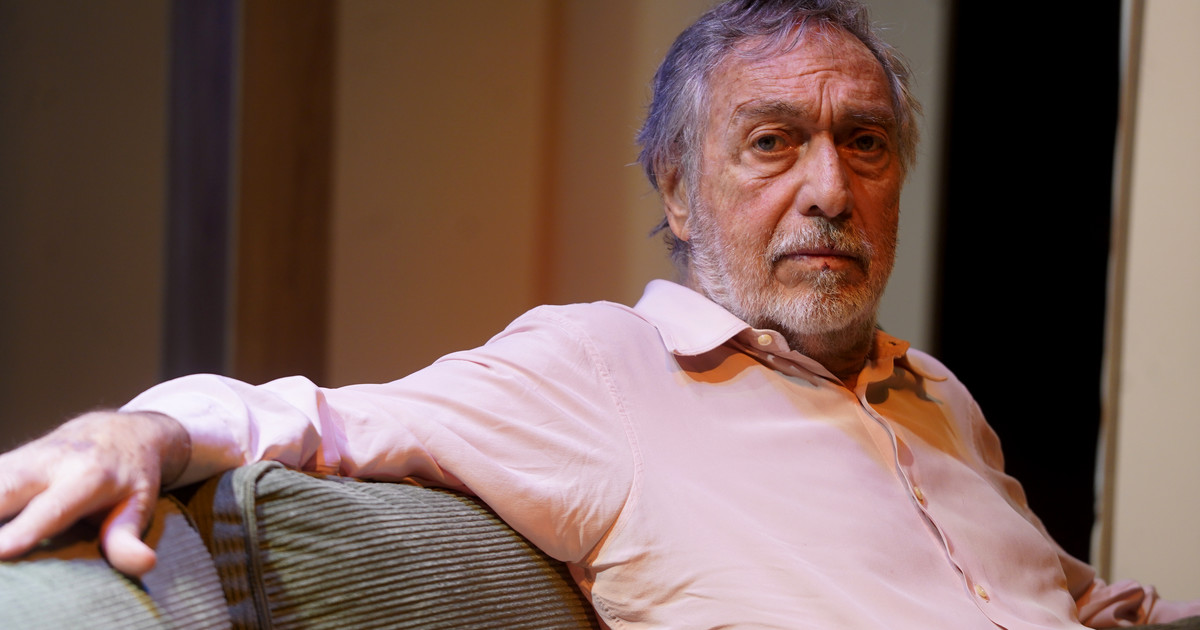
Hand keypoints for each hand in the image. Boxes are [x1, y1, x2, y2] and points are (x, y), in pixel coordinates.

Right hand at [0, 411, 189, 575]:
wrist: (118, 431)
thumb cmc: (131, 476)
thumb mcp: (140, 503)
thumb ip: (129, 535)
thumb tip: (144, 565)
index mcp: (88, 476)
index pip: (52, 506)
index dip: (25, 528)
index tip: (0, 549)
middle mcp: (50, 463)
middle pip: (5, 488)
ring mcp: (23, 459)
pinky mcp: (5, 462)